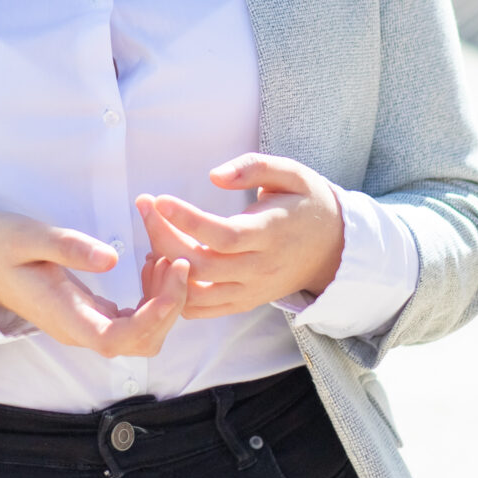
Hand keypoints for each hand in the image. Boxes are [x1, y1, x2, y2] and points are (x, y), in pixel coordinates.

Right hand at [0, 211, 190, 358]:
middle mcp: (80, 330)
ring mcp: (87, 326)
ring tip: (165, 259)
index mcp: (65, 316)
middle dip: (170, 308)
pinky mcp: (92, 316)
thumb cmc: (0, 246)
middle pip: (141, 343)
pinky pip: (134, 321)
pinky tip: (151, 267)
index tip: (171, 279)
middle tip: (176, 260)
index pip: (118, 338)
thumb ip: (68, 247)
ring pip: (142, 336)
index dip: (152, 318)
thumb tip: (111, 258)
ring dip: (165, 304)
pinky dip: (153, 299)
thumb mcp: (30, 236)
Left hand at [136, 154, 345, 317]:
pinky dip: (175, 293)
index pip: (224, 235)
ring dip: (164, 268)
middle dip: (164, 237)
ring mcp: (251, 290)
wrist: (333, 248)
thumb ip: (254, 168)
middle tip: (144, 207)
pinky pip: (202, 309)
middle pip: (202, 265)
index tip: (159, 200)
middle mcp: (260, 268)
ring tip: (152, 234)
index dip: (188, 221)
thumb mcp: (292, 173)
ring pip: (197, 293)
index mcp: (272, 234)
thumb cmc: (307, 203)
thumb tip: (215, 175)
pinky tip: (162, 262)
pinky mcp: (243, 302)